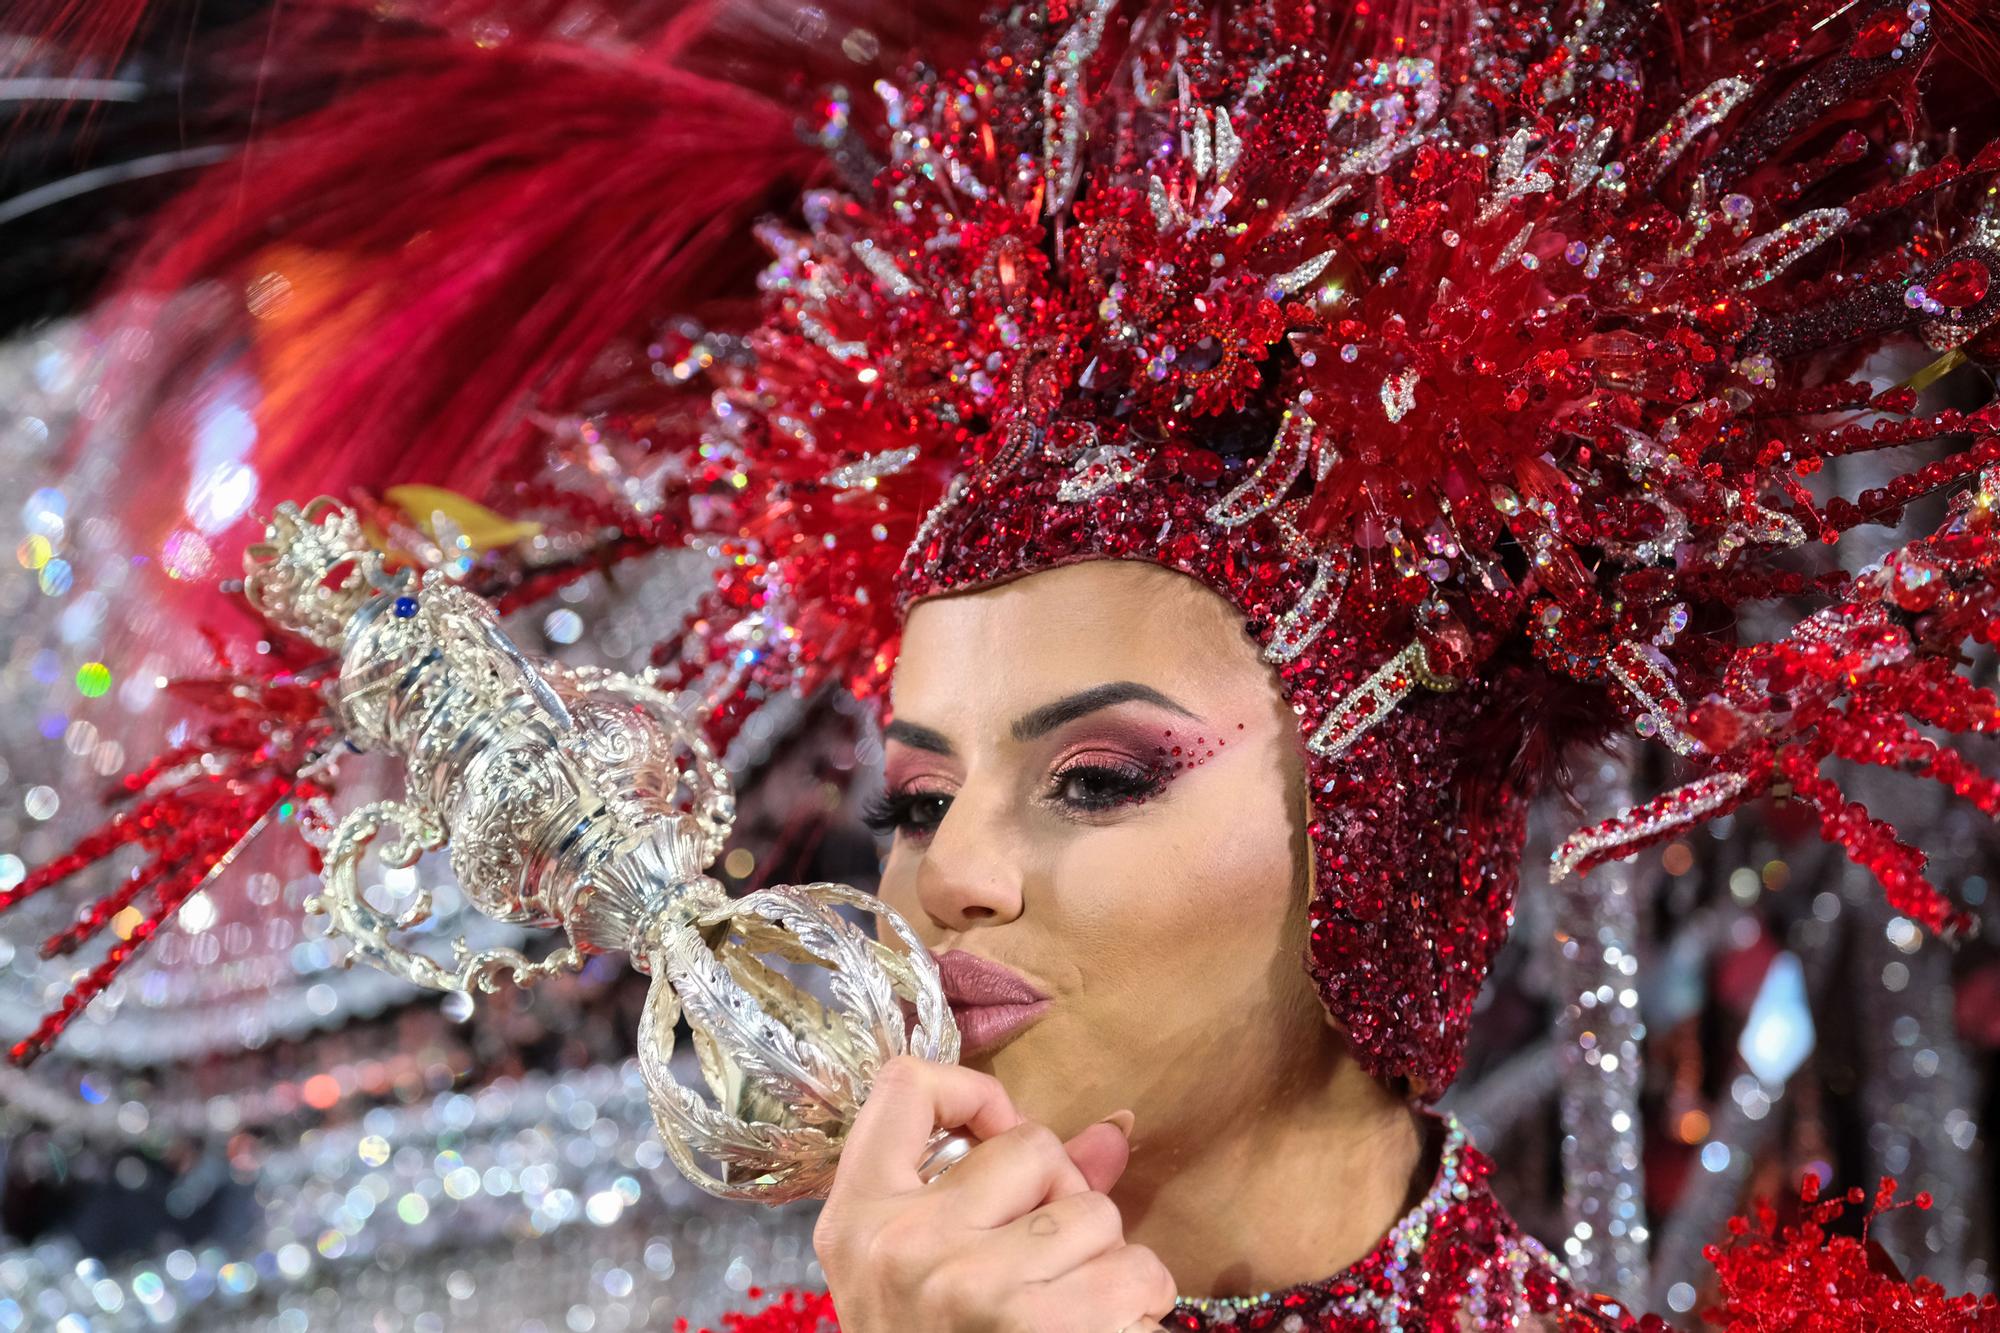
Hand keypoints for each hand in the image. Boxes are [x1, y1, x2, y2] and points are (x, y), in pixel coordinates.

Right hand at [813, 1055, 1176, 1332]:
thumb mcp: (934, 1274)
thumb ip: (1014, 1191)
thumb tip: (1116, 1128)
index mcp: (856, 1220)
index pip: (903, 1086)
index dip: (973, 1094)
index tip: (996, 1137)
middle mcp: (902, 1244)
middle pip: (1030, 1147)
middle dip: (1062, 1197)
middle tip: (1042, 1264)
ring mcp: (968, 1286)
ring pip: (1097, 1211)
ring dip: (1106, 1259)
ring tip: (1070, 1309)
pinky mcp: (1038, 1325)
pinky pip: (1136, 1268)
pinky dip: (1140, 1302)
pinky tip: (1100, 1332)